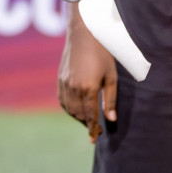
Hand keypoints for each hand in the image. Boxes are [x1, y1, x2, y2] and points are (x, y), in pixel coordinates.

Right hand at [59, 13, 117, 141]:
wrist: (84, 34)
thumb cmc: (102, 53)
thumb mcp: (111, 76)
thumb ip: (110, 99)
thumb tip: (110, 119)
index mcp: (88, 88)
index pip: (90, 115)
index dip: (93, 128)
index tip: (96, 138)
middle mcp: (74, 88)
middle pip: (79, 115)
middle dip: (86, 125)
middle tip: (95, 131)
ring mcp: (65, 84)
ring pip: (69, 109)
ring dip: (77, 118)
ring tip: (87, 121)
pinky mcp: (60, 79)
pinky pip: (62, 100)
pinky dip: (68, 109)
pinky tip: (75, 110)